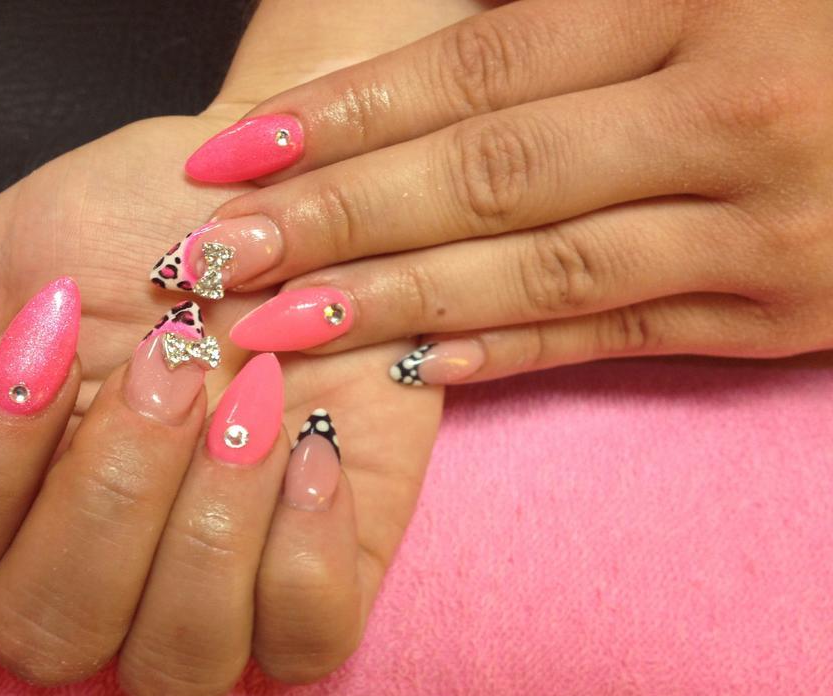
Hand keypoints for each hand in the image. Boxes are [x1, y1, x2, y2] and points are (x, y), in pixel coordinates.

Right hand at [0, 0, 474, 695]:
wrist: (299, 200)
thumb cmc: (150, 227)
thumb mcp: (10, 265)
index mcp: (4, 510)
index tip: (40, 346)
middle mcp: (98, 576)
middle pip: (47, 636)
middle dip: (106, 495)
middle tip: (168, 365)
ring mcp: (214, 593)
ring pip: (173, 666)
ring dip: (204, 530)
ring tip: (247, 401)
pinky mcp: (322, 583)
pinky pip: (304, 646)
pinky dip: (302, 559)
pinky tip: (312, 456)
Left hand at [158, 0, 832, 384]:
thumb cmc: (813, 23)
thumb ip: (577, 9)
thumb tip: (424, 65)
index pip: (479, 67)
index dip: (348, 112)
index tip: (236, 155)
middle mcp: (726, 111)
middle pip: (489, 174)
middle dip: (338, 216)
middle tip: (221, 254)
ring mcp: (760, 224)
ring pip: (540, 269)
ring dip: (395, 298)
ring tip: (279, 320)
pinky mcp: (779, 311)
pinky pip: (617, 334)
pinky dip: (508, 349)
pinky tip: (409, 361)